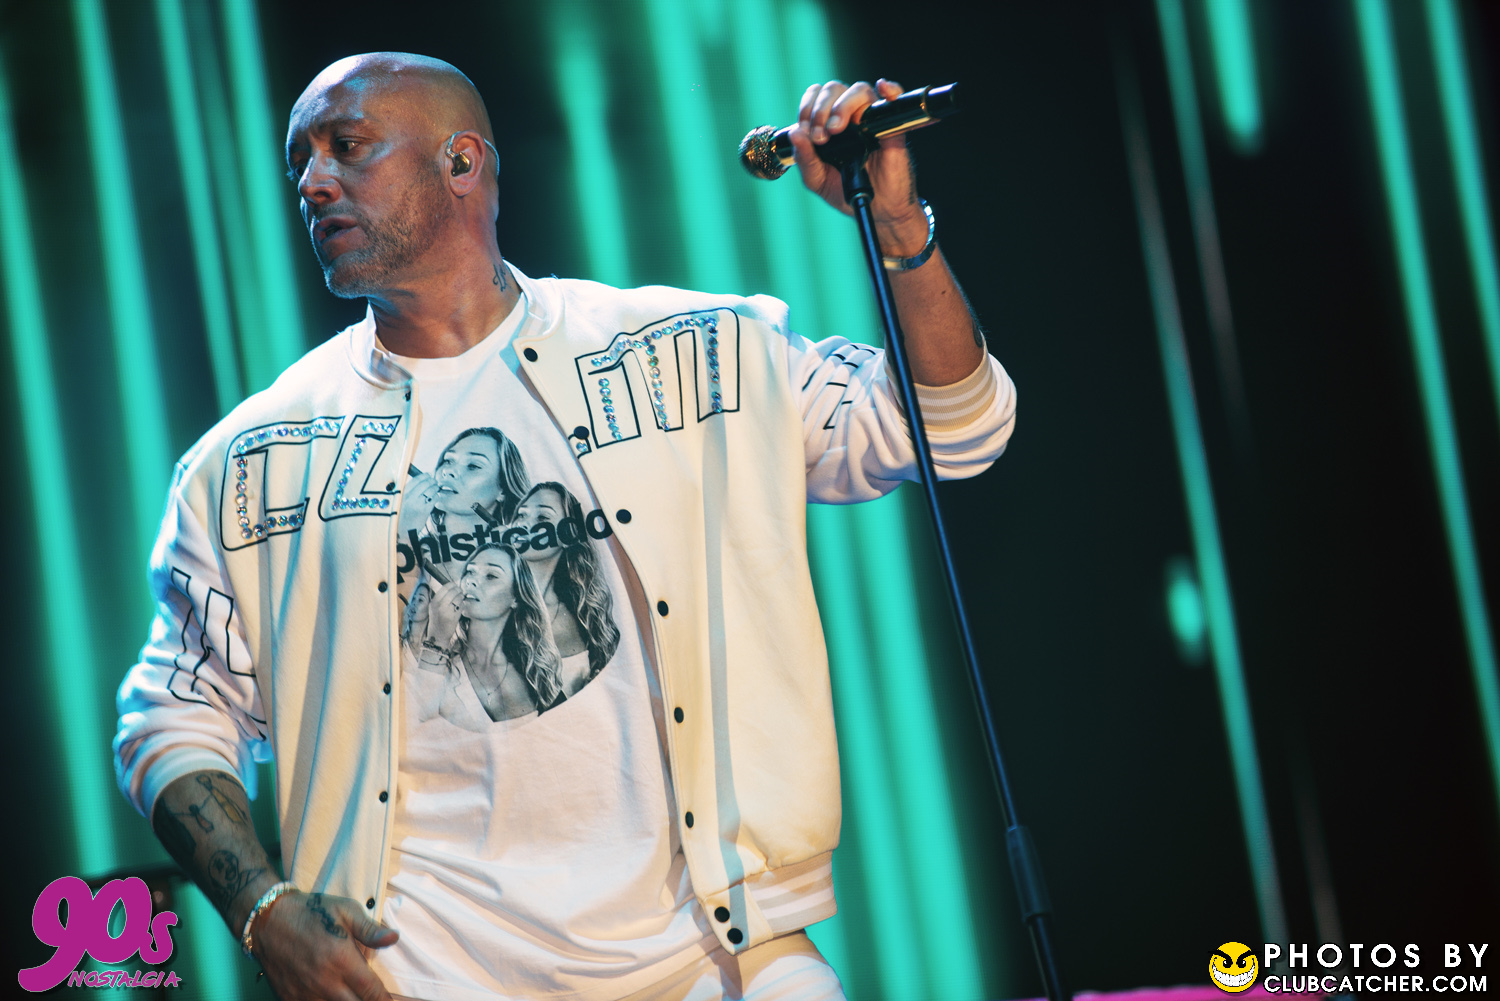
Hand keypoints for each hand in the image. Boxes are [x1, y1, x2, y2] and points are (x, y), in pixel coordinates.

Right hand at [253, 891, 397, 1000]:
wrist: (268, 920)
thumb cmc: (312, 912)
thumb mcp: (345, 910)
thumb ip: (370, 929)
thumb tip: (394, 938)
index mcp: (342, 960)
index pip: (372, 992)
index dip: (385, 1000)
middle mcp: (325, 982)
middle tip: (373, 997)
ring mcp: (306, 994)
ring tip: (352, 994)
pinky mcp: (290, 998)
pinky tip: (332, 996)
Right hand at [398, 472, 437, 534]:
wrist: (402, 531)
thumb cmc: (401, 515)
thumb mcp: (399, 501)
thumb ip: (407, 492)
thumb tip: (419, 481)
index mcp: (402, 494)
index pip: (415, 480)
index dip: (424, 476)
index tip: (428, 475)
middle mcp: (409, 498)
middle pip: (425, 484)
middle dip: (432, 480)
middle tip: (434, 481)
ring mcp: (417, 504)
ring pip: (431, 490)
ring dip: (436, 487)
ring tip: (436, 487)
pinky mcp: (425, 511)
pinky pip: (434, 499)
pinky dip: (437, 496)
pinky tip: (436, 496)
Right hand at [424, 583, 462, 647]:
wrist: (437, 636)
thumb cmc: (436, 620)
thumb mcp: (433, 608)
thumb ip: (440, 598)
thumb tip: (451, 587)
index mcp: (433, 603)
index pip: (444, 588)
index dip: (452, 585)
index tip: (455, 585)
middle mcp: (440, 606)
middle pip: (453, 592)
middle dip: (458, 590)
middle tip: (460, 590)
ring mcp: (448, 612)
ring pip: (458, 598)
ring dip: (461, 596)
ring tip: (461, 597)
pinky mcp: (455, 617)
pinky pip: (462, 606)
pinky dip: (463, 604)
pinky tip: (461, 605)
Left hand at [787, 78, 930, 255]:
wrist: (877, 211)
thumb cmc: (848, 192)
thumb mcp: (818, 180)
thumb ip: (805, 159)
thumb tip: (795, 133)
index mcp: (829, 124)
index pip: (816, 96)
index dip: (808, 107)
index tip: (806, 131)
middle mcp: (850, 117)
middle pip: (835, 89)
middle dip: (821, 109)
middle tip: (821, 136)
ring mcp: (871, 120)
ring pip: (859, 90)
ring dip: (843, 105)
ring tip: (836, 130)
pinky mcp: (891, 128)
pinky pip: (894, 98)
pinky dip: (890, 89)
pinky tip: (883, 89)